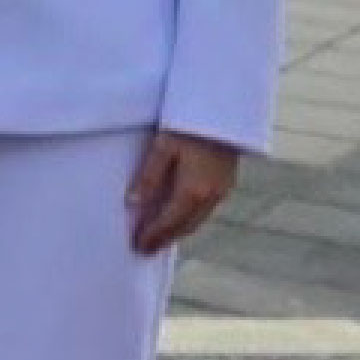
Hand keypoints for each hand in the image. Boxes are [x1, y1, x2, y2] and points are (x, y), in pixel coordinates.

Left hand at [128, 130, 239, 254]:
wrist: (224, 110)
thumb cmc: (188, 125)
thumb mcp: (162, 148)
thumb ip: (148, 177)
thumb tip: (132, 204)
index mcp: (193, 190)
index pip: (168, 222)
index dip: (152, 236)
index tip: (137, 246)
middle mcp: (211, 195)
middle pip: (184, 226)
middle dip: (164, 239)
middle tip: (145, 249)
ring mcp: (222, 191)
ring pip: (197, 220)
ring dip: (178, 232)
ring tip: (159, 238)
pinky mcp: (227, 183)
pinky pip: (206, 210)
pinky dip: (189, 220)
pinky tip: (178, 218)